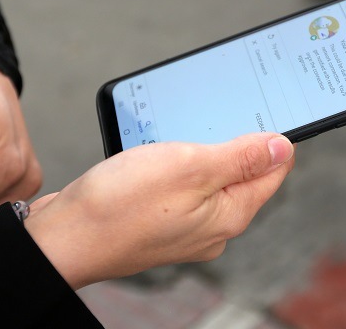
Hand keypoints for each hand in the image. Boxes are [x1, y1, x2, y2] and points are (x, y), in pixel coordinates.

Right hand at [24, 132, 294, 288]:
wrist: (62, 237)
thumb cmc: (118, 205)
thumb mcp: (189, 167)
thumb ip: (240, 157)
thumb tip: (282, 147)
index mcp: (230, 215)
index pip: (273, 170)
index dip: (273, 136)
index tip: (263, 108)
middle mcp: (212, 227)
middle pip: (241, 174)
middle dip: (232, 142)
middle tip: (212, 116)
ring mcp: (184, 227)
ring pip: (206, 178)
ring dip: (196, 152)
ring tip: (175, 135)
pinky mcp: (158, 221)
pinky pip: (178, 187)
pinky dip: (172, 166)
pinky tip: (153, 154)